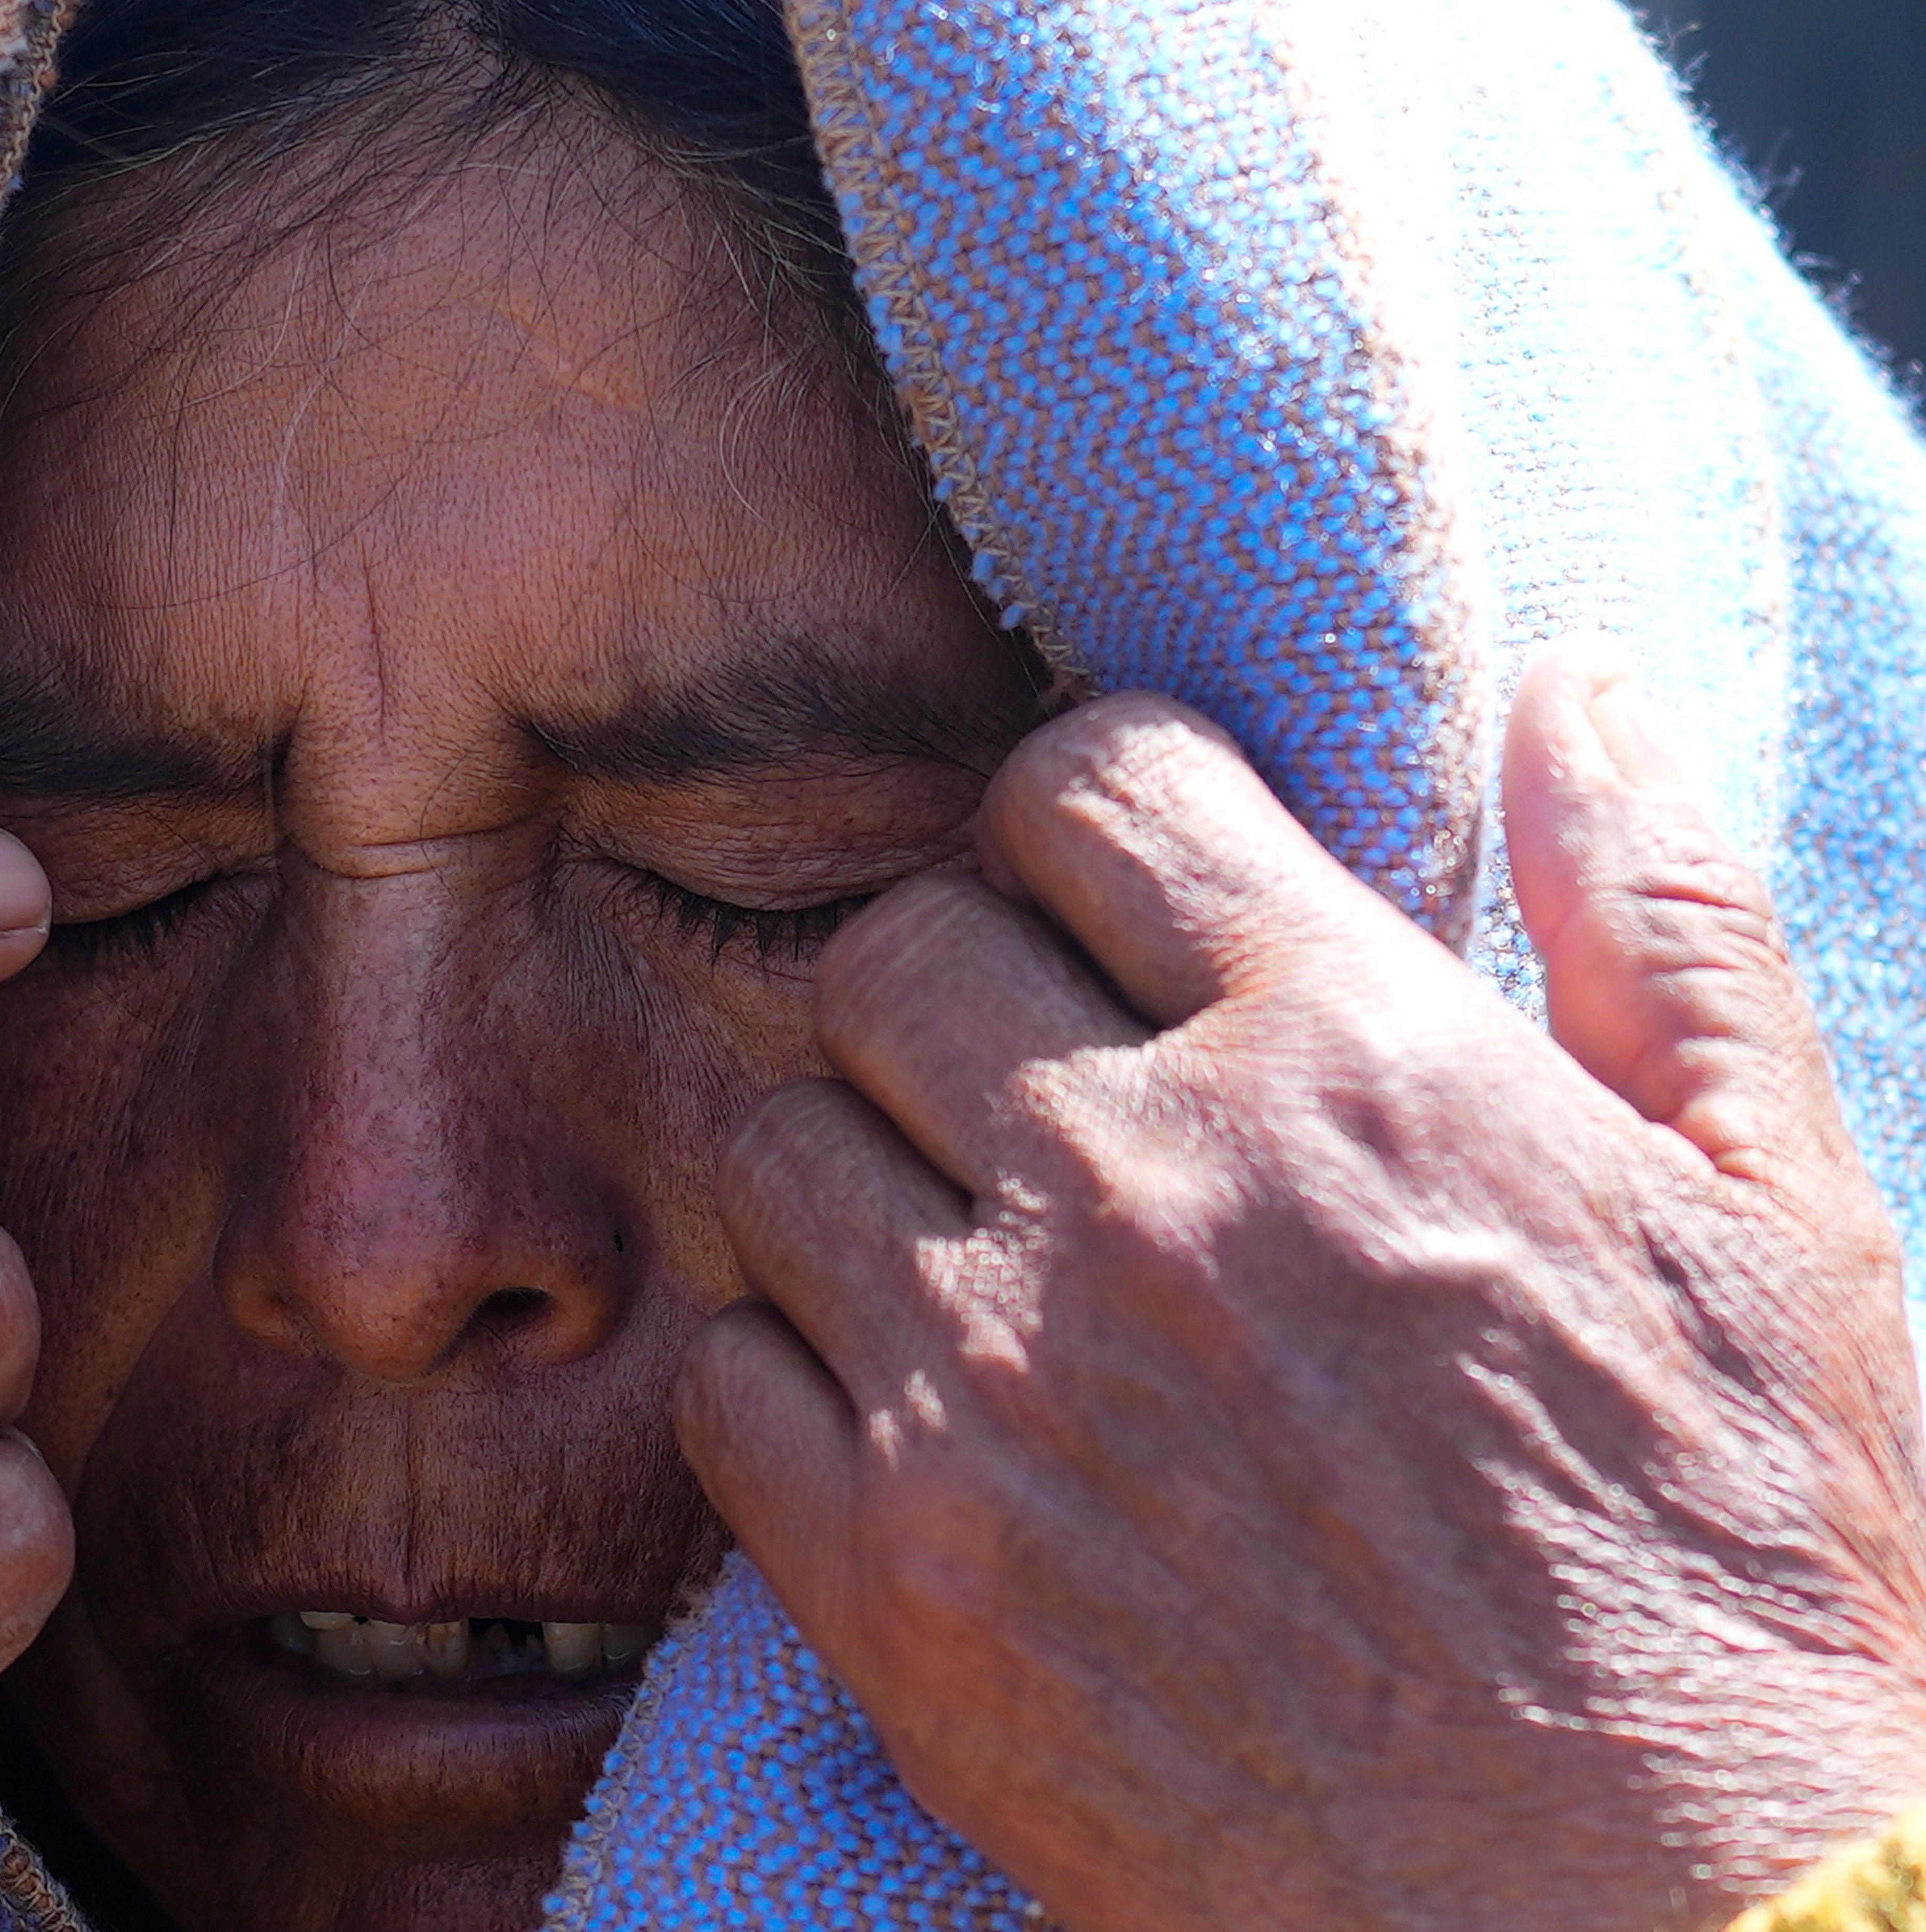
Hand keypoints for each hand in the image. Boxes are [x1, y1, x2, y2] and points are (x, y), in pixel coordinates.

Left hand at [681, 646, 1925, 1931]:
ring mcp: (991, 1380)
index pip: (1085, 785)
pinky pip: (717, 1374)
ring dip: (847, 1172)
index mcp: (1348, 1059)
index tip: (1100, 894)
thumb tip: (1578, 691)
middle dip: (946, 990)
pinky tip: (896, 1418)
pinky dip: (779, 1375)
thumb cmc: (1740, 1581)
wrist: (1657, 1929)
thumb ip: (1665, 926)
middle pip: (889, 947)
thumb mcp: (1783, 1219)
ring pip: (771, 1140)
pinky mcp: (897, 1575)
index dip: (1076, 815)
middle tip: (1025, 1092)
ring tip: (956, 1254)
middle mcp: (1138, 1185)